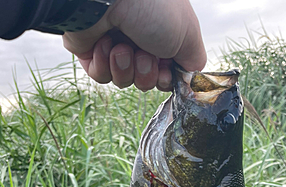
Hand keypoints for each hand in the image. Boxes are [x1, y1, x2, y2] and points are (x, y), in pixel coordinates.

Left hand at [62, 0, 205, 91]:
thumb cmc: (152, 6)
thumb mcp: (188, 34)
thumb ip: (194, 60)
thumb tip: (189, 77)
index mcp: (163, 30)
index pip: (167, 70)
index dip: (166, 78)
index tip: (165, 71)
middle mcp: (140, 36)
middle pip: (146, 79)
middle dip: (146, 73)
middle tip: (143, 54)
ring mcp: (115, 43)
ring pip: (124, 80)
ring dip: (125, 68)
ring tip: (122, 47)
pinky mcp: (91, 50)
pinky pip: (102, 76)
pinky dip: (105, 65)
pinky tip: (105, 45)